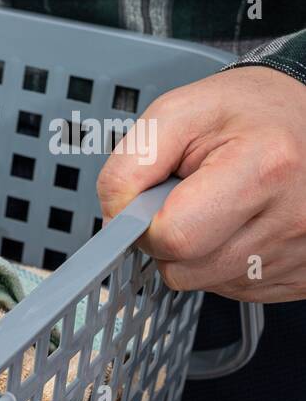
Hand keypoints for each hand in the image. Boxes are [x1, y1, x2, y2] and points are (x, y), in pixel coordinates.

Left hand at [97, 66, 305, 301]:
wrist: (304, 117)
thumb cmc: (247, 112)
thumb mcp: (176, 113)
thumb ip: (128, 168)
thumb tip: (114, 221)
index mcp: (264, 168)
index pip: (175, 238)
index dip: (144, 225)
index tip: (149, 203)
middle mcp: (292, 217)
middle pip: (185, 271)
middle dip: (167, 240)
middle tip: (187, 199)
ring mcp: (299, 252)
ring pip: (205, 283)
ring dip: (196, 252)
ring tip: (219, 206)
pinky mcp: (301, 274)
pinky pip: (233, 288)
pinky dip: (222, 261)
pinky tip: (239, 224)